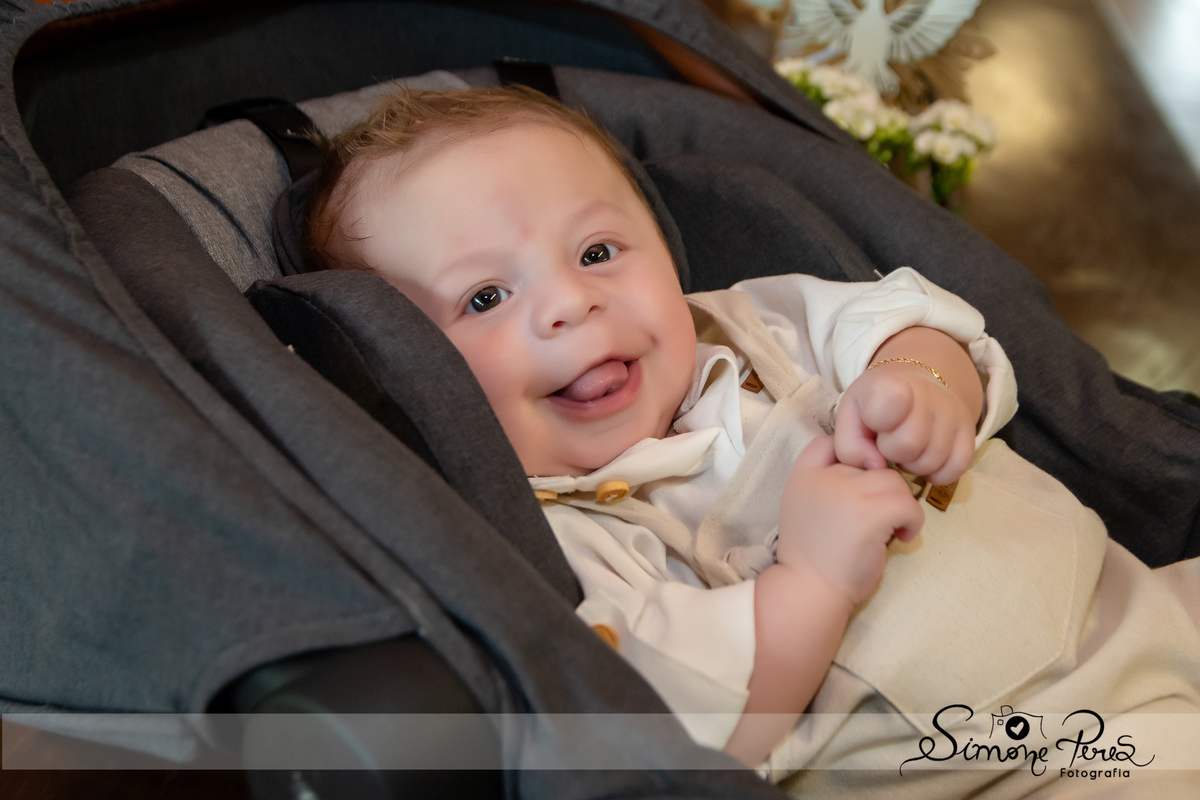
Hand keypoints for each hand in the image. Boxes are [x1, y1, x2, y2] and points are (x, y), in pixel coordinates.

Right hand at [778, 436, 923, 603]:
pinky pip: (908, 504)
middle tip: (879, 519)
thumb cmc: (813, 554)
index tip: (860, 487)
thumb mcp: (805, 505)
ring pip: (895, 481)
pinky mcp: (870, 514)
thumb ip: (827, 481)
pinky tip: (902, 537)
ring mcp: (847, 492)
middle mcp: (824, 475)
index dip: (854, 456)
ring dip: (901, 505)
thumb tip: (873, 467)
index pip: (832, 442)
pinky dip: (913, 521)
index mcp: (804, 473)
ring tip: (892, 529)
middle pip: (873, 462)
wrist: (809, 590)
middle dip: (883, 490)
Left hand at [835, 362, 976, 485]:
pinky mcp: (969, 432)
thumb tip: (876, 467)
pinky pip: (955, 469)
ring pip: (930, 462)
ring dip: (912, 464)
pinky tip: (924, 458)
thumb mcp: (850, 417)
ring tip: (906, 448)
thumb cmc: (874, 406)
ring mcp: (952, 413)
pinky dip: (937, 474)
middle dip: (891, 452)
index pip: (889, 403)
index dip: (876, 422)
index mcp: (890, 384)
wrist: (912, 387)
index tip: (873, 420)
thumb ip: (849, 446)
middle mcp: (927, 394)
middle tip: (888, 441)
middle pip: (907, 445)